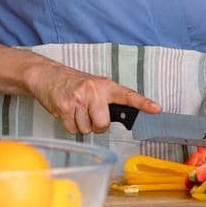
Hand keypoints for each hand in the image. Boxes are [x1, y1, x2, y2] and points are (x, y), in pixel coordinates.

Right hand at [27, 62, 158, 134]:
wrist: (48, 76)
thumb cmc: (74, 84)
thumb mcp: (95, 86)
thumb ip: (108, 99)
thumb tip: (123, 117)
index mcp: (105, 86)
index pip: (128, 95)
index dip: (143, 103)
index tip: (157, 109)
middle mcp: (93, 91)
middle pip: (103, 125)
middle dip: (97, 126)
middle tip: (90, 115)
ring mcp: (78, 99)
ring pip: (87, 130)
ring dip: (82, 125)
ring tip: (76, 111)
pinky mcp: (64, 108)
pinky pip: (73, 130)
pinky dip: (70, 126)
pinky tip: (68, 113)